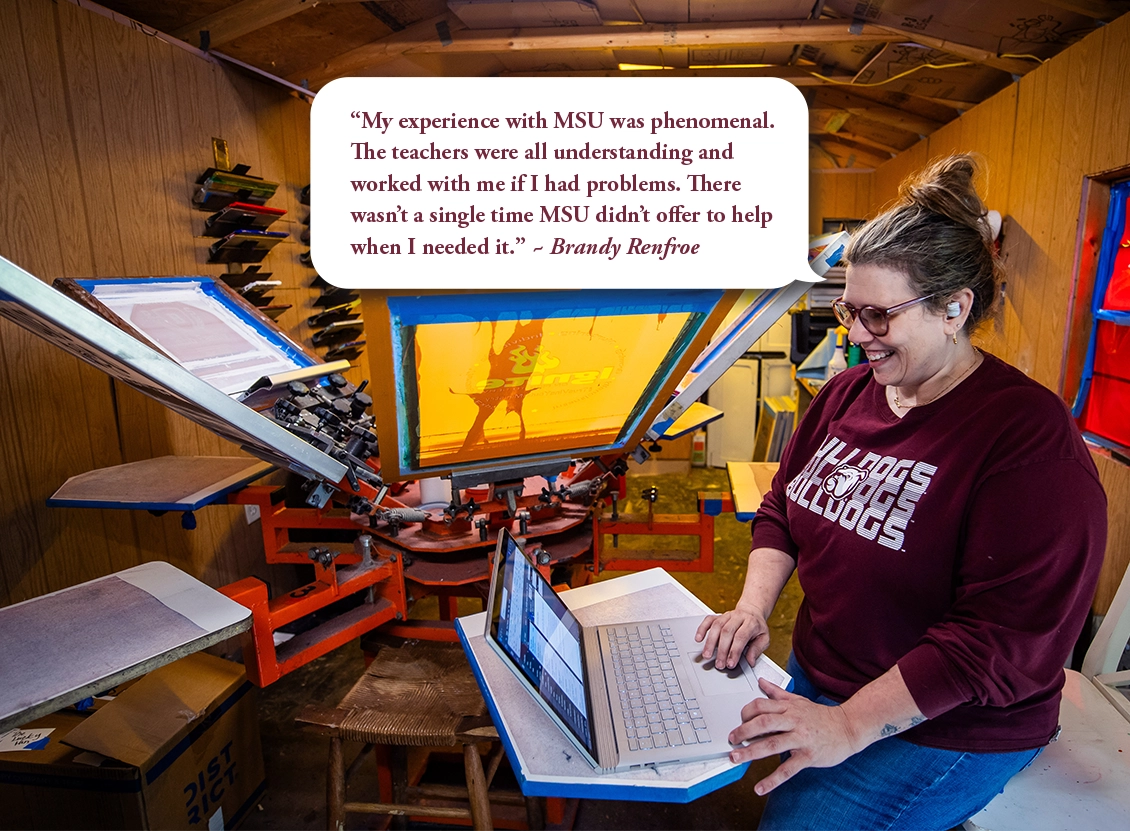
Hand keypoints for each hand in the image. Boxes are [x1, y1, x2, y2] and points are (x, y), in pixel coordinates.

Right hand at [694, 605, 769, 669]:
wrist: (752, 611)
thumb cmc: (757, 627)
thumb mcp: (764, 638)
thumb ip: (757, 650)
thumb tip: (750, 661)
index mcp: (751, 623)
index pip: (741, 637)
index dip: (735, 651)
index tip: (730, 663)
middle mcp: (738, 617)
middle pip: (727, 632)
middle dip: (721, 650)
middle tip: (719, 664)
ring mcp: (727, 615)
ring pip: (716, 626)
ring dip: (710, 642)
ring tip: (707, 655)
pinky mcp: (719, 615)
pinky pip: (708, 620)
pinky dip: (702, 629)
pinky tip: (698, 639)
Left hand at [728, 678, 860, 795]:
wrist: (849, 727)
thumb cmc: (821, 716)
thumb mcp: (799, 700)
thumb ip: (778, 693)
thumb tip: (761, 682)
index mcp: (789, 707)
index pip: (761, 706)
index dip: (746, 713)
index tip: (737, 722)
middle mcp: (793, 720)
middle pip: (764, 722)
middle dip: (743, 731)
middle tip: (731, 740)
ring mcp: (801, 738)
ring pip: (772, 744)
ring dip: (751, 752)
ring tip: (736, 758)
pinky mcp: (809, 756)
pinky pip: (788, 769)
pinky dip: (772, 780)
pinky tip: (760, 788)